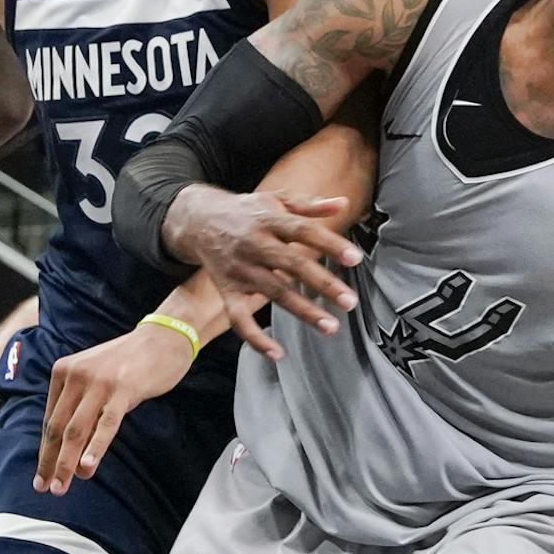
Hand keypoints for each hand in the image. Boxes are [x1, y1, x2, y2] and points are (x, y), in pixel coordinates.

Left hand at [35, 323, 199, 493]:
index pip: (49, 420)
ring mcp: (99, 382)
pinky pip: (106, 424)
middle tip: (46, 488)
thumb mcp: (98, 379)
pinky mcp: (123, 389)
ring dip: (67, 462)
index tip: (42, 475)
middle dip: (50, 462)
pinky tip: (88, 466)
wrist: (164, 337)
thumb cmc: (131, 362)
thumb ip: (84, 407)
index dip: (45, 451)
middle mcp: (75, 375)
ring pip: (76, 430)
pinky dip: (95, 447)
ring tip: (62, 486)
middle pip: (57, 428)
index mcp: (63, 371)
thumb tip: (75, 451)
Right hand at [166, 187, 360, 354]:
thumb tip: (342, 204)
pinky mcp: (227, 290)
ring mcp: (241, 269)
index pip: (304, 231)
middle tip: (350, 302)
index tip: (356, 258)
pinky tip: (278, 353)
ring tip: (330, 327)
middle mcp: (255, 245)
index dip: (330, 244)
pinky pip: (239, 319)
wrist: (197, 220)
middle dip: (323, 284)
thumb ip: (309, 204)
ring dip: (303, 311)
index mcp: (270, 220)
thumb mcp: (275, 199)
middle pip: (292, 264)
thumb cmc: (247, 211)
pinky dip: (255, 338)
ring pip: (274, 293)